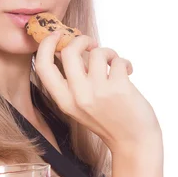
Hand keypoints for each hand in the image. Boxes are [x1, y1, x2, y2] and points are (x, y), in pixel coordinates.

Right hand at [35, 31, 161, 153]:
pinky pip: (117, 60)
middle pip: (69, 52)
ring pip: (96, 52)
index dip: (46, 46)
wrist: (134, 141)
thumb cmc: (109, 121)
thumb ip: (73, 81)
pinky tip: (127, 72)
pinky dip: (124, 62)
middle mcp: (78, 96)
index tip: (56, 35)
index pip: (43, 67)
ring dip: (108, 52)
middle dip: (81, 39)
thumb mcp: (81, 105)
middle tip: (91, 44)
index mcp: (64, 101)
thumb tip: (70, 49)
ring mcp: (98, 92)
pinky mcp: (118, 88)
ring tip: (114, 63)